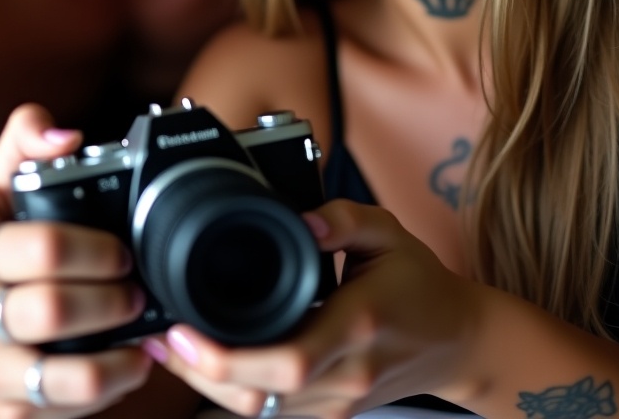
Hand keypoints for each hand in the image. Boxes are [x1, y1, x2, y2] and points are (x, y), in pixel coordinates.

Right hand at [0, 104, 152, 416]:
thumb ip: (24, 143)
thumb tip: (67, 134)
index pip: (41, 247)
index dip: (95, 247)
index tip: (121, 249)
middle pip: (53, 310)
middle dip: (110, 298)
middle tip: (137, 287)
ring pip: (60, 376)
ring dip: (116, 354)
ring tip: (140, 331)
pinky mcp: (3, 414)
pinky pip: (63, 410)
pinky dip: (107, 390)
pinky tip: (128, 364)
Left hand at [152, 199, 477, 417]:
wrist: (457, 342)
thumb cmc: (421, 283)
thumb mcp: (389, 232)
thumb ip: (345, 218)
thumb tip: (302, 219)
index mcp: (358, 324)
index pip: (286, 361)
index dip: (226, 358)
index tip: (182, 332)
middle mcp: (346, 373)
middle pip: (258, 398)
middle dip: (199, 375)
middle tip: (160, 336)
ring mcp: (339, 402)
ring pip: (260, 413)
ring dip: (209, 385)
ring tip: (171, 345)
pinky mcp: (332, 413)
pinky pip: (273, 414)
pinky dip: (235, 392)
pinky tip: (208, 361)